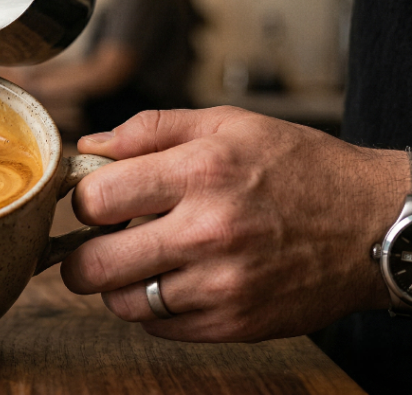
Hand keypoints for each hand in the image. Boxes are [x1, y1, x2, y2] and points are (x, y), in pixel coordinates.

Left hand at [63, 107, 409, 341]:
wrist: (373, 225)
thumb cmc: (299, 168)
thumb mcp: (229, 125)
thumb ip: (150, 129)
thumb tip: (89, 147)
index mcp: (201, 172)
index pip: (93, 200)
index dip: (82, 200)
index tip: (95, 201)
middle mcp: (208, 231)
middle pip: (92, 265)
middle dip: (80, 255)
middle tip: (98, 242)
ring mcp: (221, 285)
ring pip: (121, 303)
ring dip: (119, 284)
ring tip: (143, 260)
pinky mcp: (234, 324)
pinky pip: (159, 328)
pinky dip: (155, 308)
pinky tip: (177, 280)